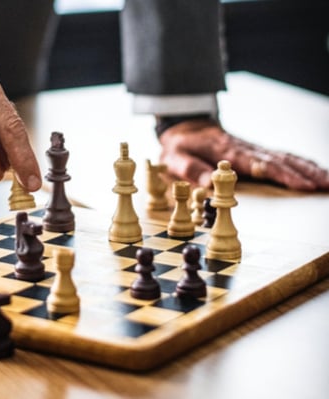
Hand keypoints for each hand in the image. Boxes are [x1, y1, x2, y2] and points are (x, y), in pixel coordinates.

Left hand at [158, 118, 328, 190]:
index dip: (280, 174)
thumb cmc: (179, 146)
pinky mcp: (255, 151)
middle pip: (278, 160)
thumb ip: (191, 169)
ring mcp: (252, 148)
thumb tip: (208, 184)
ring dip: (308, 168)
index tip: (300, 185)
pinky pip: (281, 156)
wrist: (184, 126)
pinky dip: (301, 163)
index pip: (258, 164)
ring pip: (284, 157)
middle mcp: (244, 148)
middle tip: (325, 185)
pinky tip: (316, 171)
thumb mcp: (175, 157)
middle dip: (304, 174)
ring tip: (328, 181)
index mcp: (226, 151)